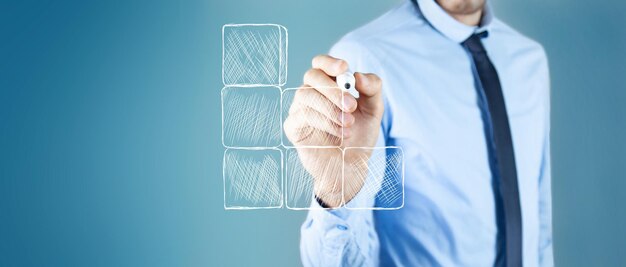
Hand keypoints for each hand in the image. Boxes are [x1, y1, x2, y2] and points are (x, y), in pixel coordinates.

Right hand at [283, 55, 383, 206]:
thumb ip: (372, 88)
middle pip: (312, 76)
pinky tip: (340, 134)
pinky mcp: (294, 127)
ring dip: (330, 109)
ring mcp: (300, 109)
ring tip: (349, 125)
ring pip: (305, 95)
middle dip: (333, 90)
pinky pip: (301, 116)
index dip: (329, 62)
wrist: (351, 167)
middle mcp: (311, 94)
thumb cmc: (360, 136)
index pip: (321, 64)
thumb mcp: (374, 110)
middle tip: (351, 106)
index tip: (343, 69)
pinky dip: (323, 123)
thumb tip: (358, 75)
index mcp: (329, 85)